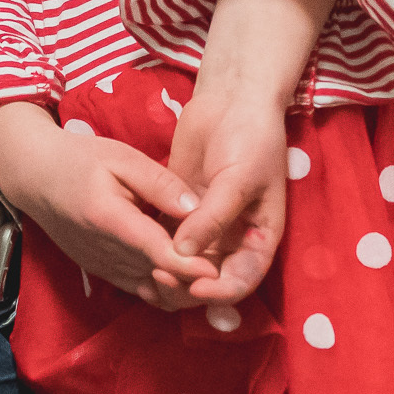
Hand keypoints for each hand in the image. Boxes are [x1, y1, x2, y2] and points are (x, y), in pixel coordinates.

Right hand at [0, 102, 215, 307]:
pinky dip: (166, 288)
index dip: (191, 266)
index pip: (159, 254)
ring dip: (183, 289)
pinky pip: (141, 290)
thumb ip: (161, 183)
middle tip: (229, 272)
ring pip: (153, 292)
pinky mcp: (104, 274)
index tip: (220, 269)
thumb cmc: (78, 160)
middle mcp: (107, 253)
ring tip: (215, 275)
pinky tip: (187, 275)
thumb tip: (198, 208)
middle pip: (160, 281)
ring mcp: (104, 268)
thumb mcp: (121, 158)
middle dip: (196, 282)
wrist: (34, 179)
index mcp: (111, 221)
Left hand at [162, 83, 291, 310]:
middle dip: (187, 286)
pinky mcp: (178, 214)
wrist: (232, 102)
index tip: (196, 286)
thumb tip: (184, 252)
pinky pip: (166, 242)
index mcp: (259, 238)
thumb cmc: (251, 140)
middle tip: (160, 276)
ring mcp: (205, 228)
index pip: (242, 280)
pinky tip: (134, 254)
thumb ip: (214, 216)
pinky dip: (153, 252)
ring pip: (185, 266)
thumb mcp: (239, 179)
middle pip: (210, 281)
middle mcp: (233, 240)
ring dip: (168, 274)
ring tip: (146, 271)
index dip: (221, 292)